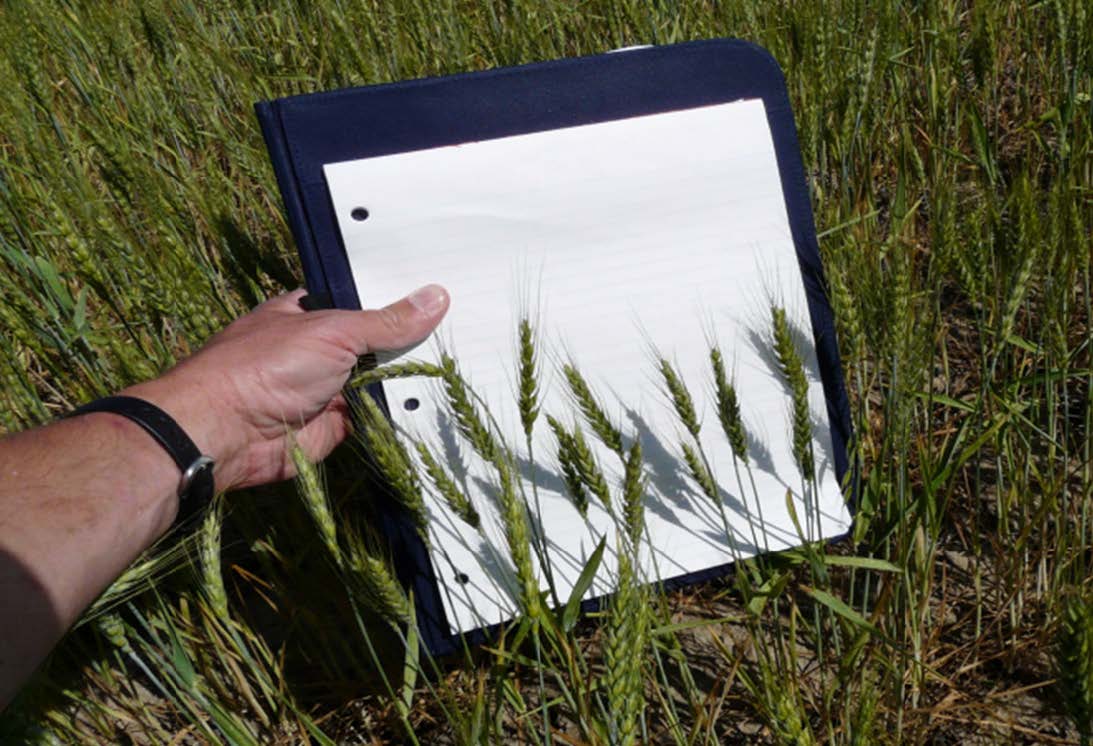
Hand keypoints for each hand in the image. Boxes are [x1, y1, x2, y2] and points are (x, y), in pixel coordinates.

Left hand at [126, 284, 448, 490]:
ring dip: (409, 377)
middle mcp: (320, 348)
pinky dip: (402, 412)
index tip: (445, 288)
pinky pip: (378, 416)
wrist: (226, 433)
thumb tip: (437, 297)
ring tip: (468, 357)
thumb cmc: (266, 365)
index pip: (364, 300)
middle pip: (376, 341)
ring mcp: (329, 388)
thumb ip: (386, 321)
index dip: (399, 297)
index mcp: (311, 312)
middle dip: (411, 338)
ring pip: (380, 380)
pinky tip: (443, 398)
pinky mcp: (337, 426)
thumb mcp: (333, 331)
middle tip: (465, 324)